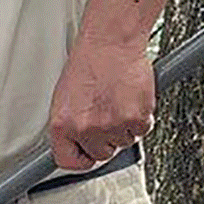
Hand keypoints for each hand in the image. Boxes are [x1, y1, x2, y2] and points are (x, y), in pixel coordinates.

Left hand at [45, 36, 155, 171]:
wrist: (111, 42)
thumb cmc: (90, 63)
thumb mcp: (66, 96)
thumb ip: (71, 124)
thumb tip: (76, 143)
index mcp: (61, 124)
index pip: (67, 161)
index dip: (81, 158)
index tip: (87, 154)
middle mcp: (84, 128)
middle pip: (100, 154)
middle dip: (106, 138)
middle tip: (108, 114)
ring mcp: (110, 125)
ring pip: (123, 142)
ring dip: (125, 126)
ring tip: (117, 100)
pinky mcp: (135, 118)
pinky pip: (142, 129)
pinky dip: (141, 116)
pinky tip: (131, 98)